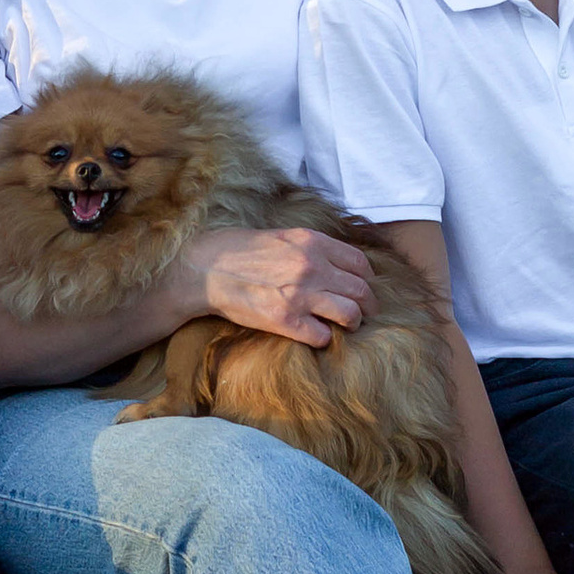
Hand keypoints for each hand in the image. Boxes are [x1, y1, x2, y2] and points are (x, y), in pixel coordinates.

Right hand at [183, 221, 377, 347]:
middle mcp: (311, 266)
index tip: (363, 287)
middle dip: (368, 305)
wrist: (205, 270)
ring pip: (350, 314)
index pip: (360, 263)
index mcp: (312, 242)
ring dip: (352, 323)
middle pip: (361, 291)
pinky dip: (324, 338)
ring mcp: (300, 294)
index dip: (367, 279)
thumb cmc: (240, 250)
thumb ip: (311, 247)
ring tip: (345, 326)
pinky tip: (315, 334)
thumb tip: (336, 262)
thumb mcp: (282, 235)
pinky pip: (323, 336)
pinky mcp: (285, 320)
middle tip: (365, 313)